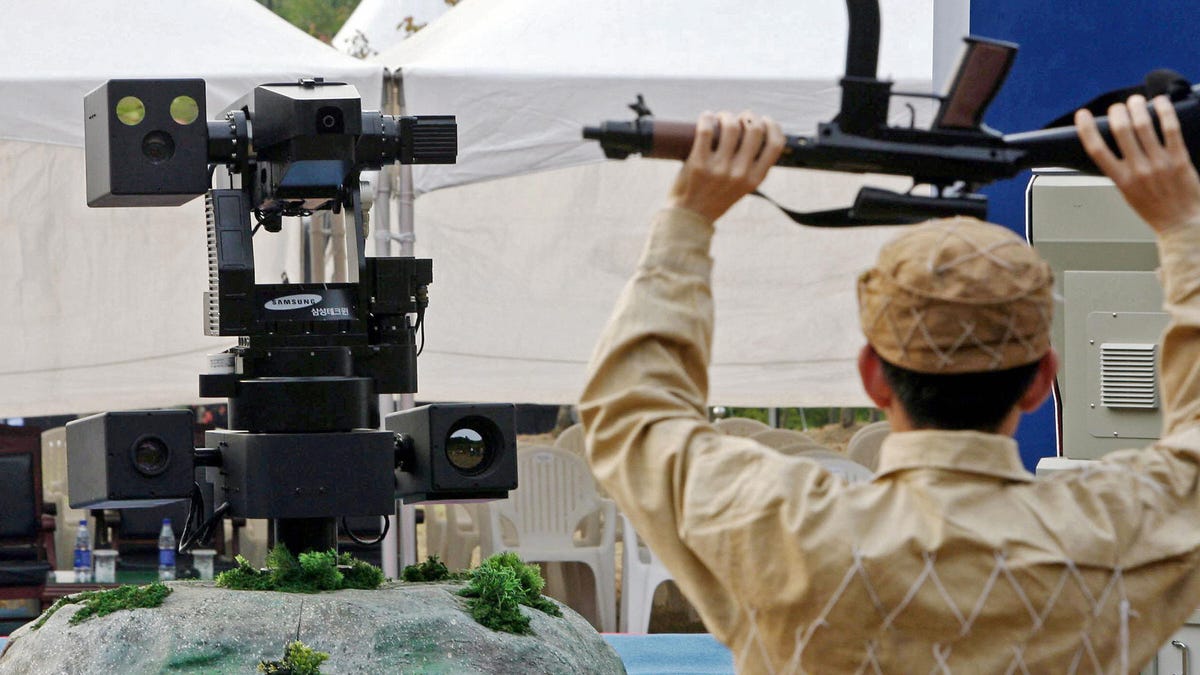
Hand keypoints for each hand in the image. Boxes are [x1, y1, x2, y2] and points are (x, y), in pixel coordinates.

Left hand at [668, 111, 785, 222]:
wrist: (689, 216)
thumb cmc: (716, 197)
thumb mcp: (743, 187)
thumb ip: (752, 167)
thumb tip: (756, 133)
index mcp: (755, 179)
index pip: (775, 145)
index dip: (772, 126)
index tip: (764, 120)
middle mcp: (740, 174)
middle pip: (754, 130)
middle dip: (748, 116)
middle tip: (739, 117)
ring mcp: (719, 169)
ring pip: (731, 127)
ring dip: (726, 115)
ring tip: (720, 118)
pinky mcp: (698, 164)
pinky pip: (706, 131)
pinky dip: (707, 118)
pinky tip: (707, 117)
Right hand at [1075, 94, 1199, 232]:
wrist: (1183, 223)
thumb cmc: (1156, 211)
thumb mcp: (1129, 194)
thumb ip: (1122, 172)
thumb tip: (1116, 149)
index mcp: (1122, 180)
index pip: (1097, 150)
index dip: (1087, 129)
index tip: (1082, 115)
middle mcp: (1139, 170)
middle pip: (1121, 131)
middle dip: (1116, 112)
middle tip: (1117, 107)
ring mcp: (1160, 163)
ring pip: (1144, 126)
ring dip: (1137, 107)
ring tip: (1135, 101)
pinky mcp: (1179, 158)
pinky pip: (1171, 129)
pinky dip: (1164, 112)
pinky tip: (1160, 102)